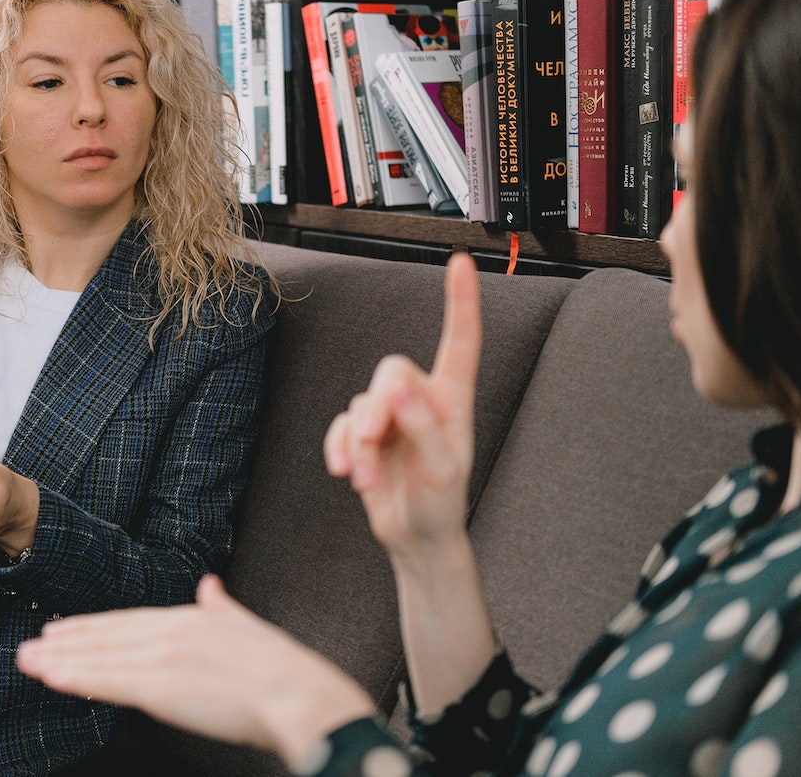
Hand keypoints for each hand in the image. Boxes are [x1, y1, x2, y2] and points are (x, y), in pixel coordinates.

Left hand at [16, 575, 375, 769]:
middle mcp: (171, 631)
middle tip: (29, 645)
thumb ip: (222, 606)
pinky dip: (77, 676)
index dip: (92, 626)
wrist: (296, 692)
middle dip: (65, 641)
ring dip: (59, 659)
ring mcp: (163, 657)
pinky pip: (109, 681)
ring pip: (100, 657)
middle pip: (106, 635)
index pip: (128, 621)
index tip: (63, 630)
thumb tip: (211, 585)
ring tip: (27, 661)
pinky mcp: (161, 686)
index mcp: (190, 618)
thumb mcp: (246, 624)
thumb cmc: (280, 669)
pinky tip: (51, 676)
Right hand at [322, 252, 481, 556]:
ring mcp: (390, 417)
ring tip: (363, 481)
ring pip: (362, 404)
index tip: (462, 262)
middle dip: (377, 406)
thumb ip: (423, 427)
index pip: (459, 341)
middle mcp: (422, 400)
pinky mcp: (363, 436)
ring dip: (358, 444)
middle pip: (391, 371)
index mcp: (453, 400)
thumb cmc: (441, 503)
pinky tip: (344, 473)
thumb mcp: (442, 470)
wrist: (416, 538)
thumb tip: (399, 390)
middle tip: (371, 441)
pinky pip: (341, 425)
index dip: (460, 301)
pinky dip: (339, 448)